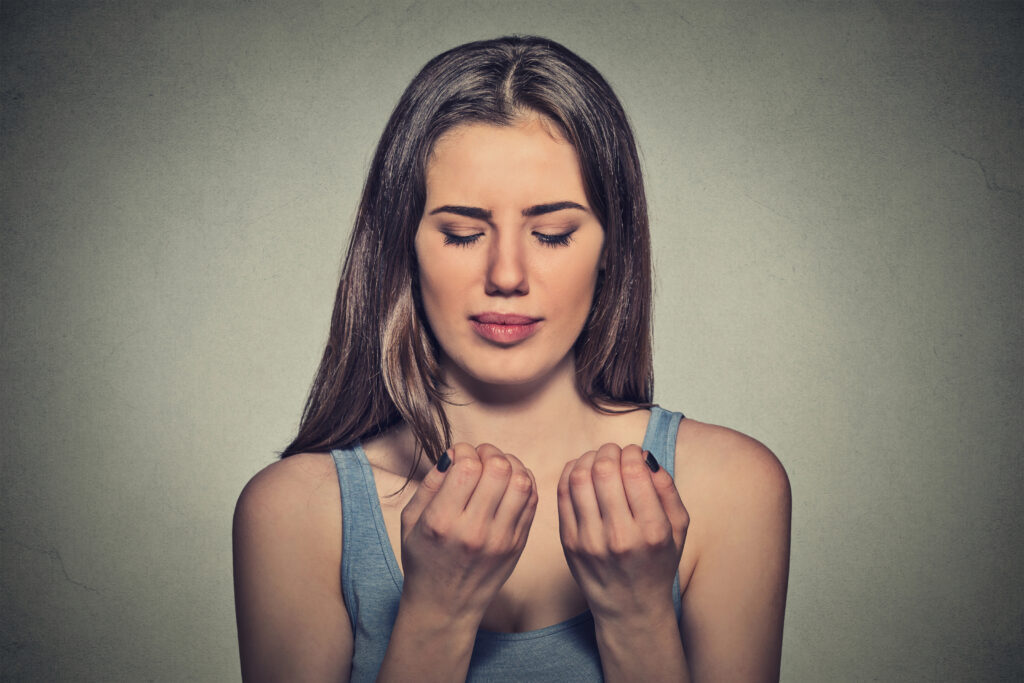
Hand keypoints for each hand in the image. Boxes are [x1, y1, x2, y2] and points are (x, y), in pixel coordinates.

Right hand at [399, 442, 537, 623]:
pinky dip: (524, 481)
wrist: (445, 605)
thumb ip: (430, 483)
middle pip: (498, 469)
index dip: (465, 450)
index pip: (467, 467)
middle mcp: (474, 530)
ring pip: (521, 482)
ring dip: (510, 464)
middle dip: (490, 452)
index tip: (459, 455)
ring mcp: (500, 539)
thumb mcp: (410, 521)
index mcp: (442, 522)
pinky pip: (532, 500)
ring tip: (497, 466)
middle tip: (481, 456)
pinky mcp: (517, 544)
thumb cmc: (423, 560)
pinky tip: (509, 481)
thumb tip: (454, 453)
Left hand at [557, 443, 688, 622]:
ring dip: (589, 458)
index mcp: (652, 531)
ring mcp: (590, 540)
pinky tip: (581, 470)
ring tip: (598, 459)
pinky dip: (571, 473)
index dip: (632, 452)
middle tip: (614, 452)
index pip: (634, 473)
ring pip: (580, 478)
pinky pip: (563, 494)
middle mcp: (620, 536)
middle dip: (609, 451)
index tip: (634, 453)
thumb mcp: (679, 529)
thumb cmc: (657, 563)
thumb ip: (667, 489)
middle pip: (604, 471)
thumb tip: (645, 456)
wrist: (630, 606)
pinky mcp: (568, 543)